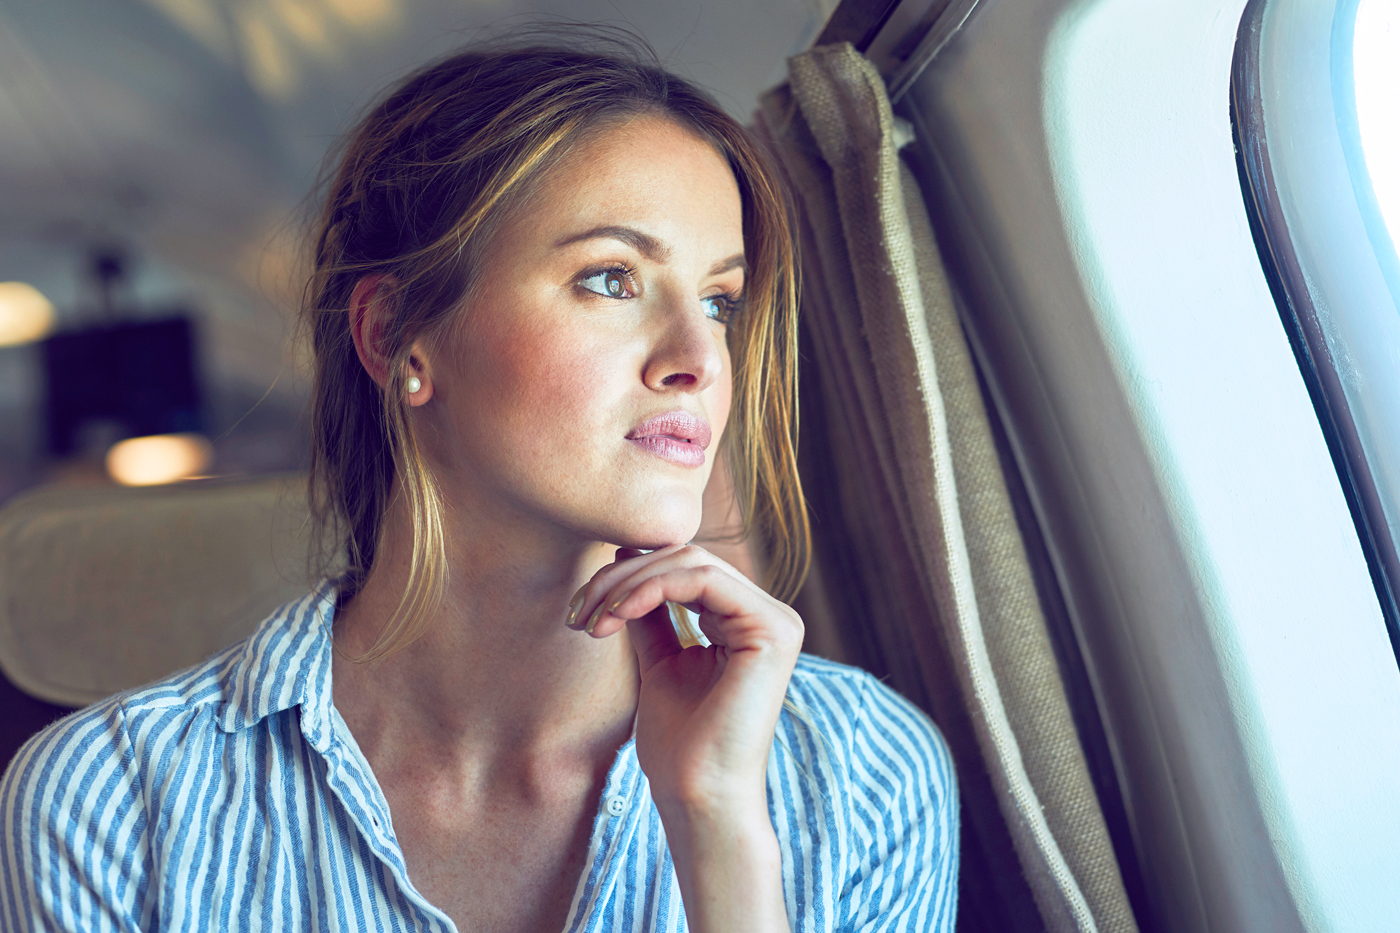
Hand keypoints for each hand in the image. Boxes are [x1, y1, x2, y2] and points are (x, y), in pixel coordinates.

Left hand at [567, 544, 803, 818]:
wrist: (697, 797)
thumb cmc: (679, 745)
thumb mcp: (658, 662)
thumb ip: (651, 614)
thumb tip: (626, 557)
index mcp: (746, 622)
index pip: (683, 569)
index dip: (627, 577)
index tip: (581, 612)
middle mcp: (769, 615)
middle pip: (685, 558)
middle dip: (621, 578)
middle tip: (579, 614)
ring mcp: (777, 620)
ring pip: (691, 561)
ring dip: (628, 584)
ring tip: (593, 620)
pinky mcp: (773, 629)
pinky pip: (703, 579)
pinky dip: (651, 588)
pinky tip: (618, 615)